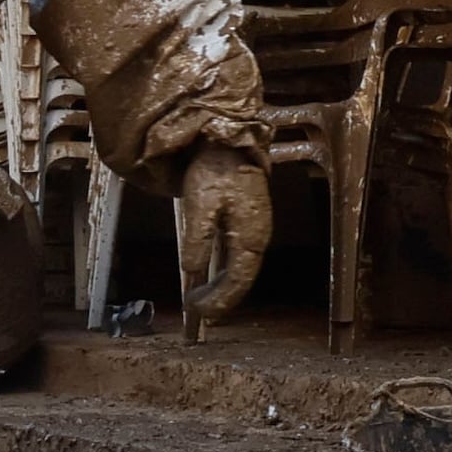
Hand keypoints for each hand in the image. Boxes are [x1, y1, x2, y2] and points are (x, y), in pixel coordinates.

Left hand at [175, 143, 272, 333]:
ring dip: (221, 286)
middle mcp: (258, 236)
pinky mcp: (247, 221)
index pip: (238, 280)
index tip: (197, 312)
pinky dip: (223, 270)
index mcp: (251, 236)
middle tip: (195, 310)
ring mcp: (254, 229)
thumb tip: (193, 271)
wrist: (228, 139)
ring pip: (239, 268)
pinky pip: (236, 255)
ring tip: (200, 299)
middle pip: (241, 278)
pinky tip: (208, 275)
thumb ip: (198, 240)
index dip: (219, 300)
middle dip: (220, 298)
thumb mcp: (200, 205)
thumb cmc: (215, 170)